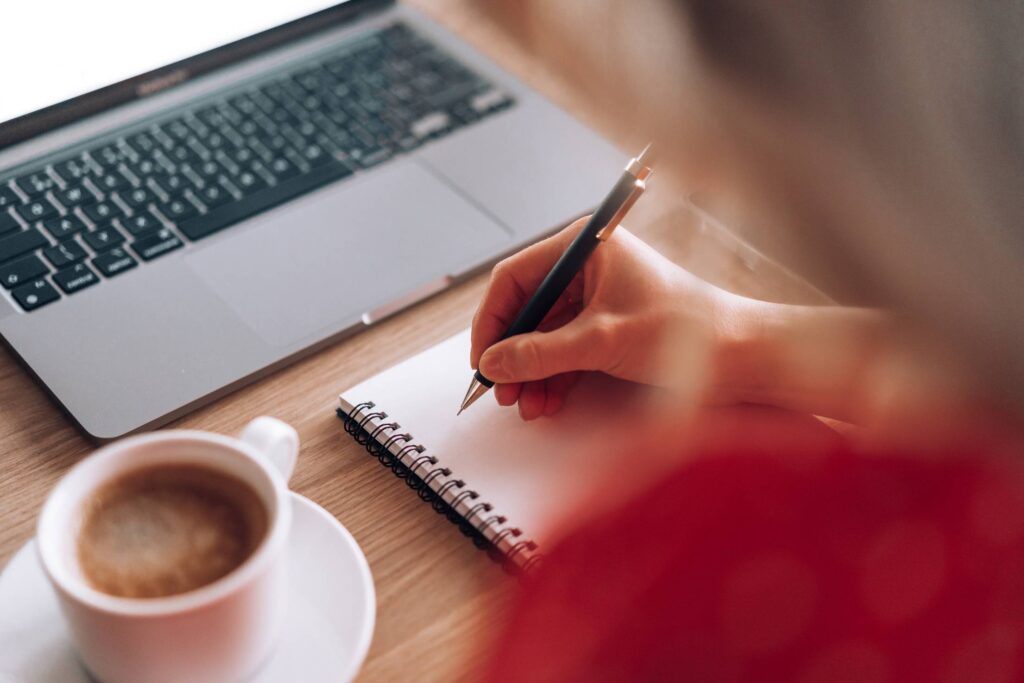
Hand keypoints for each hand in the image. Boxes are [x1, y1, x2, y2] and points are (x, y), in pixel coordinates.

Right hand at [470, 218, 730, 419]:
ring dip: (532, 372)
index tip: (483, 359)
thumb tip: (493, 363)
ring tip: (528, 405)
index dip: (493, 320)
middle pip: (528, 309)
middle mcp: (588, 268)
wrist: (739, 356)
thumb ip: (540, 353)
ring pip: (545, 335)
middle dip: (513, 354)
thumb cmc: (681, 331)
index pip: (516, 277)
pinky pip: (566, 349)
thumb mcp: (600, 342)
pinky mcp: (609, 327)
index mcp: (585, 248)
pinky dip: (554, 376)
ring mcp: (598, 299)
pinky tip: (547, 403)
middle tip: (502, 391)